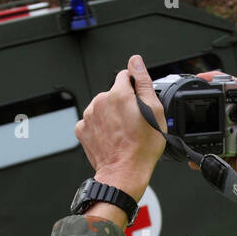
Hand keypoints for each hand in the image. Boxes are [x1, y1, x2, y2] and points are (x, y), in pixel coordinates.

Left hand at [74, 54, 166, 199]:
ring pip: (102, 107)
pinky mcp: (82, 129)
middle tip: (133, 123)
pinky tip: (111, 138)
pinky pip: (92, 121)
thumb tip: (136, 62)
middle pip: (113, 93)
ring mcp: (89, 116)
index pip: (125, 75)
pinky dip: (101, 127)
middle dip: (122, 103)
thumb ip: (143, 82)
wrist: (123, 173)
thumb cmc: (141, 148)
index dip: (135, 88)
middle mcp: (100, 101)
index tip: (138, 103)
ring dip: (111, 115)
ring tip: (122, 133)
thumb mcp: (154, 111)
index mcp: (119, 94)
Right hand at [193, 70, 236, 193]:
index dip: (215, 80)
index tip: (200, 80)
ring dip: (198, 135)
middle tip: (195, 114)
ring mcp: (226, 138)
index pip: (230, 89)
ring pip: (206, 129)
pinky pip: (203, 148)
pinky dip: (197, 153)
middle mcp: (235, 124)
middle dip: (203, 111)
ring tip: (195, 138)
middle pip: (214, 106)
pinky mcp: (219, 152)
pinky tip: (195, 158)